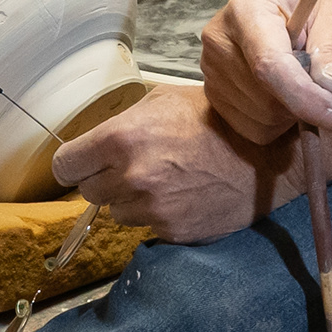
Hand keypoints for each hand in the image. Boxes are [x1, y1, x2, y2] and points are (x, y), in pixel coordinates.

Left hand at [52, 85, 281, 245]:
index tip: (83, 163)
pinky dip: (157, 214)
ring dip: (131, 199)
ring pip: (116, 212)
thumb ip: (124, 122)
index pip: (66, 166)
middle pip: (88, 191)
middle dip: (105, 179)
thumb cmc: (215, 119)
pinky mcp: (170, 231)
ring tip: (164, 180)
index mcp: (122, 138)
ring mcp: (151, 208)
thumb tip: (96, 143)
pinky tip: (182, 195)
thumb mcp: (164, 100)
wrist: (266, 156)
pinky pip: (146, 226)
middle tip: (133, 166)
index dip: (74, 164)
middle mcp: (131, 176)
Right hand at [203, 0, 331, 146]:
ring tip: (298, 75)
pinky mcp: (213, 96)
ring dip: (293, 111)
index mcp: (247, 11)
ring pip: (262, 119)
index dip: (303, 96)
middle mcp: (219, 41)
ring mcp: (211, 71)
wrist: (283, 2)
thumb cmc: (309, 7)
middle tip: (317, 72)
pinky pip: (255, 129)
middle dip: (305, 100)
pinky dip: (279, 122)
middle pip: (267, 99)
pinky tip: (283, 91)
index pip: (268, 64)